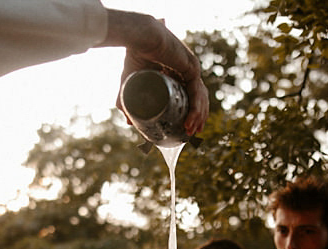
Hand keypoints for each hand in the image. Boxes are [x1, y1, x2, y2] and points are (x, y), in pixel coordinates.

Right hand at [101, 10, 209, 136]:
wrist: (140, 37)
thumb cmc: (134, 55)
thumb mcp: (130, 84)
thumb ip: (128, 101)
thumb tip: (129, 122)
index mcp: (178, 72)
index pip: (190, 95)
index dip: (192, 112)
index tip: (188, 128)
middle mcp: (187, 69)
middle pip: (198, 97)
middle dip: (198, 117)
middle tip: (192, 133)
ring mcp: (191, 67)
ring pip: (200, 96)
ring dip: (198, 116)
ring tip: (190, 131)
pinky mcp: (191, 67)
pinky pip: (197, 91)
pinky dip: (195, 109)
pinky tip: (191, 122)